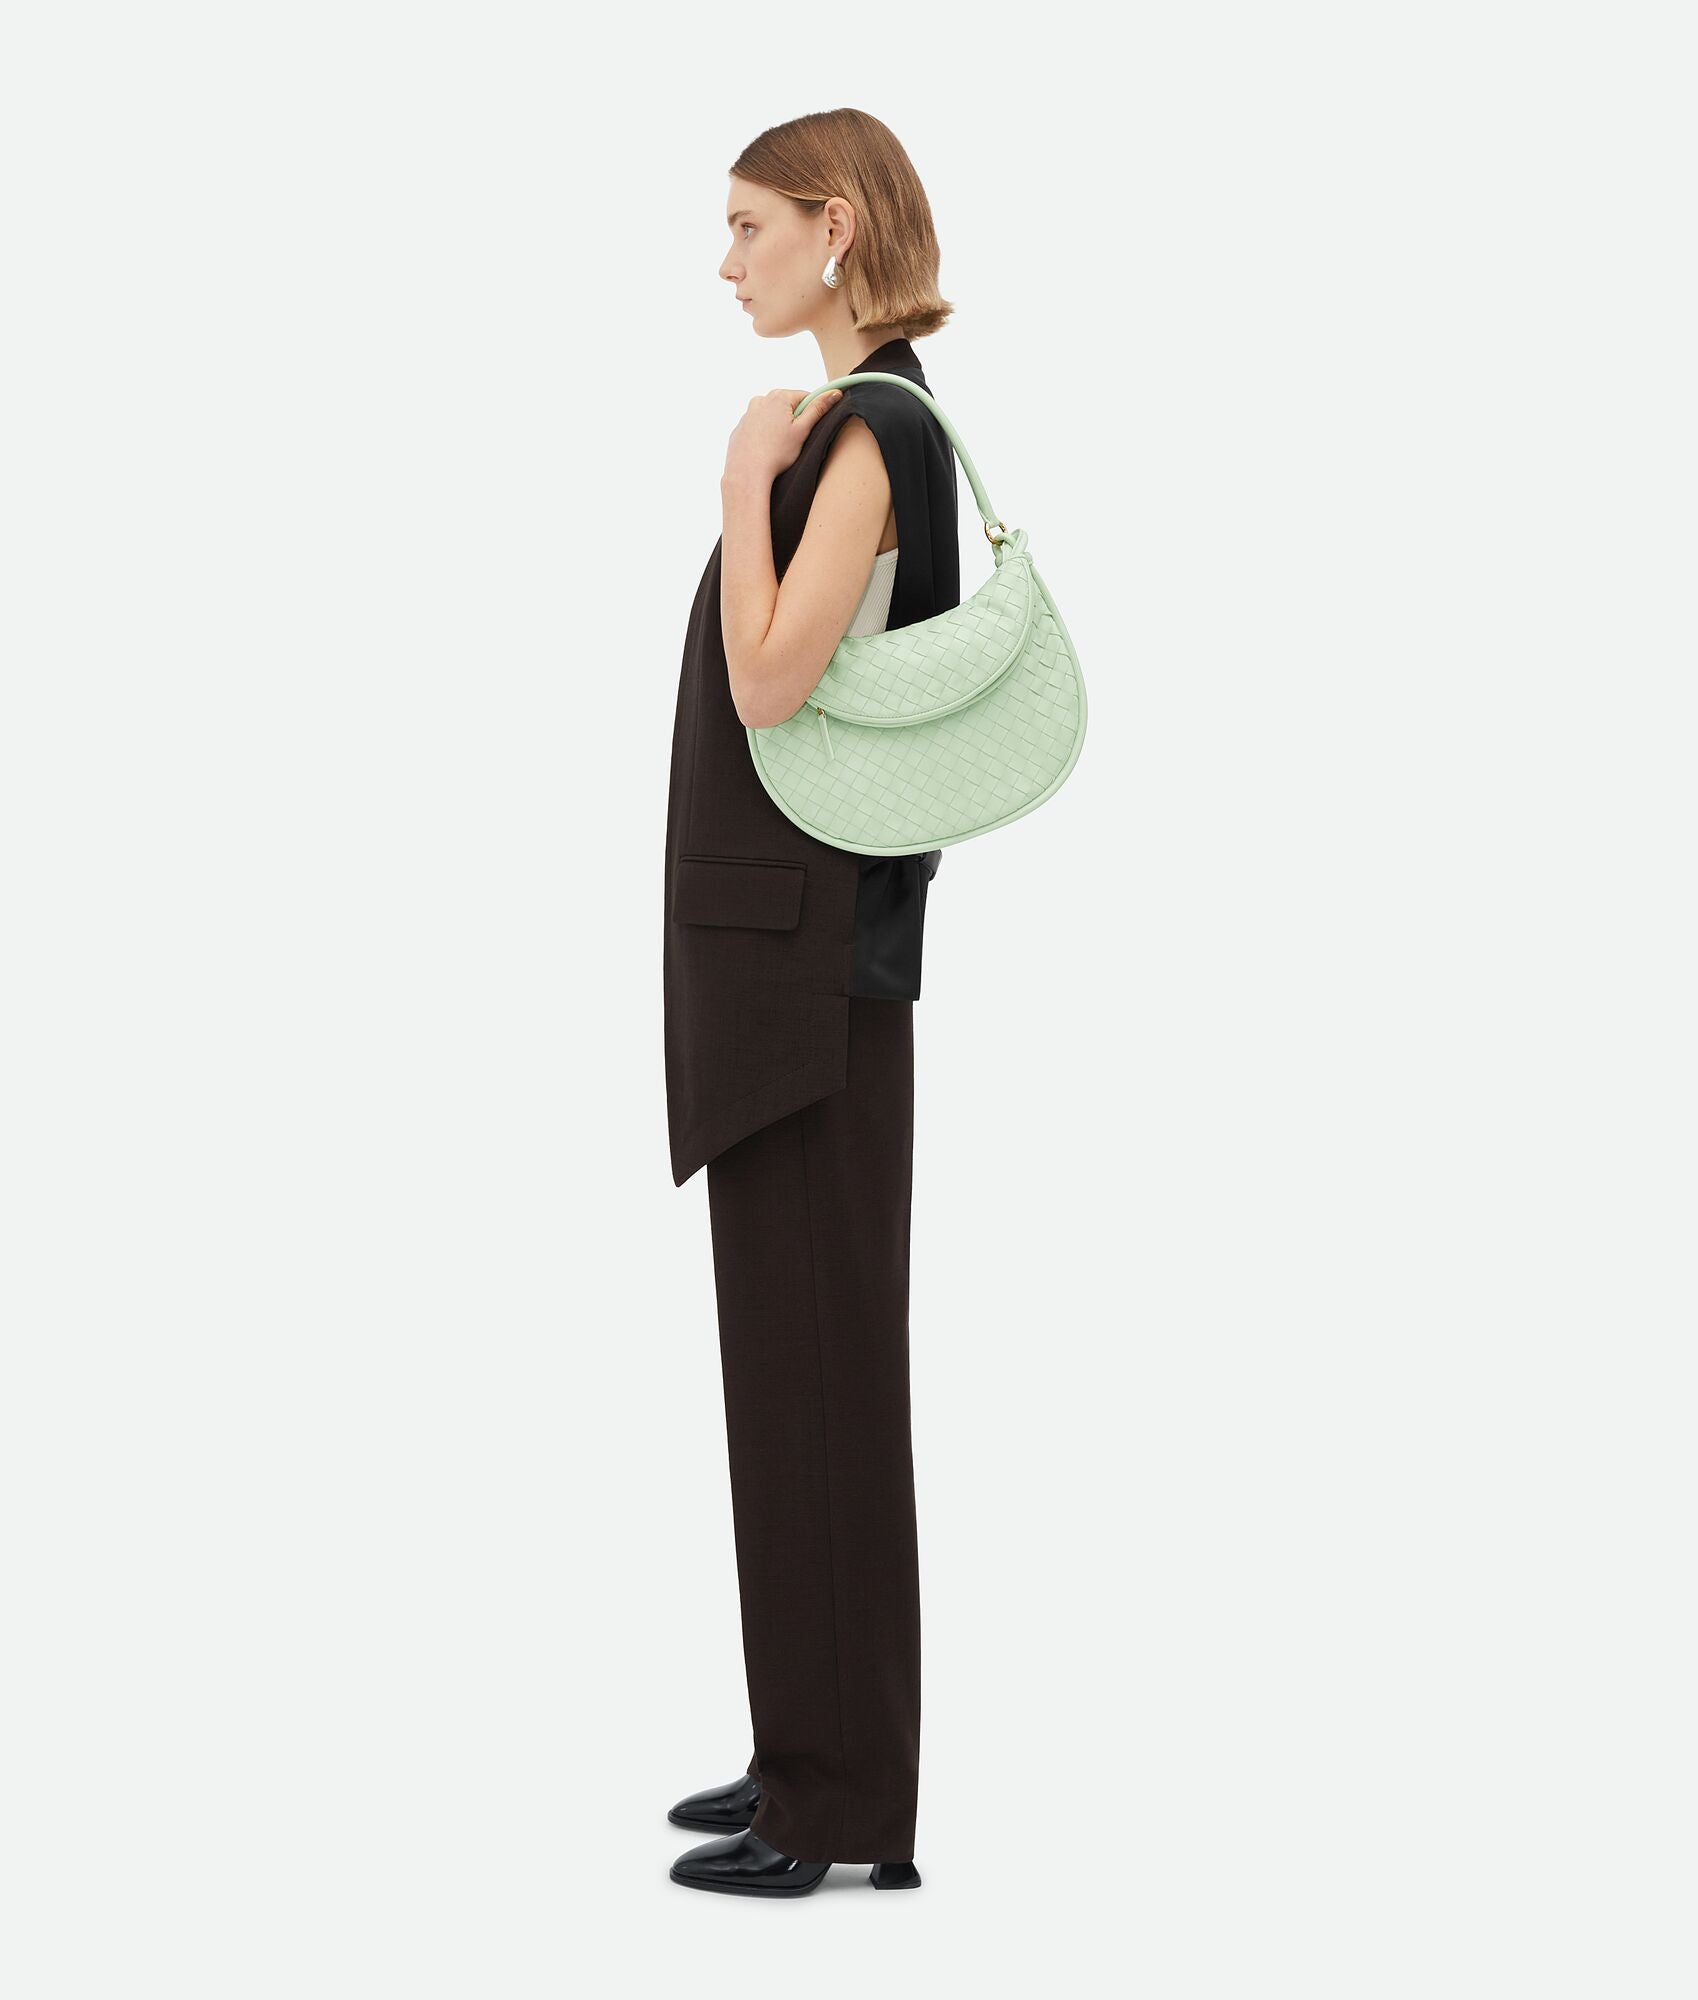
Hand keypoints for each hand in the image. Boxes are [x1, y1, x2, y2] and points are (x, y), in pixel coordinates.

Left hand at [723, 386, 843, 485]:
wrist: (747, 473)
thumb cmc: (776, 454)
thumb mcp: (803, 430)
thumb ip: (818, 409)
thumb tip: (835, 393)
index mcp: (778, 396)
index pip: (804, 397)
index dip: (811, 413)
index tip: (809, 429)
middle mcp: (760, 399)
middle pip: (787, 405)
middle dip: (794, 420)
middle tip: (794, 440)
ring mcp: (748, 413)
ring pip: (771, 416)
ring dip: (778, 426)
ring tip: (779, 447)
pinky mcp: (740, 427)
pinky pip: (758, 427)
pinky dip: (764, 435)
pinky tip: (766, 449)